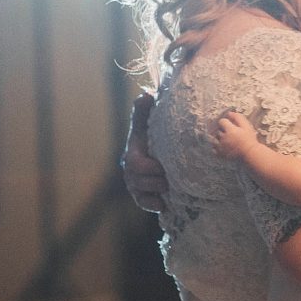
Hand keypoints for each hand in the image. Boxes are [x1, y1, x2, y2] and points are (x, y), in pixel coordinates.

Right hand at [121, 92, 167, 212]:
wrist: (159, 149)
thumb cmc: (154, 132)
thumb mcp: (149, 121)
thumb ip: (145, 110)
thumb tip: (145, 94)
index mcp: (134, 150)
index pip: (136, 163)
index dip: (148, 168)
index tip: (162, 167)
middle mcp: (131, 168)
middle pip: (136, 180)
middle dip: (153, 181)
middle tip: (170, 179)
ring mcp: (135, 182)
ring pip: (139, 192)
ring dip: (154, 192)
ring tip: (169, 189)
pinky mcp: (142, 193)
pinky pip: (143, 203)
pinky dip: (152, 204)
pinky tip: (163, 205)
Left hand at [213, 110, 259, 159]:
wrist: (250, 152)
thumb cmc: (249, 139)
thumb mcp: (246, 126)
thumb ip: (238, 118)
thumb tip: (230, 113)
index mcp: (229, 130)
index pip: (221, 121)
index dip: (226, 122)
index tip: (230, 125)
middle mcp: (223, 137)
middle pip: (218, 130)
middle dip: (223, 130)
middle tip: (231, 133)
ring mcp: (221, 146)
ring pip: (215, 139)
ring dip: (219, 138)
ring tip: (226, 140)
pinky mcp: (221, 153)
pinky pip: (214, 149)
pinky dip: (217, 147)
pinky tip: (223, 146)